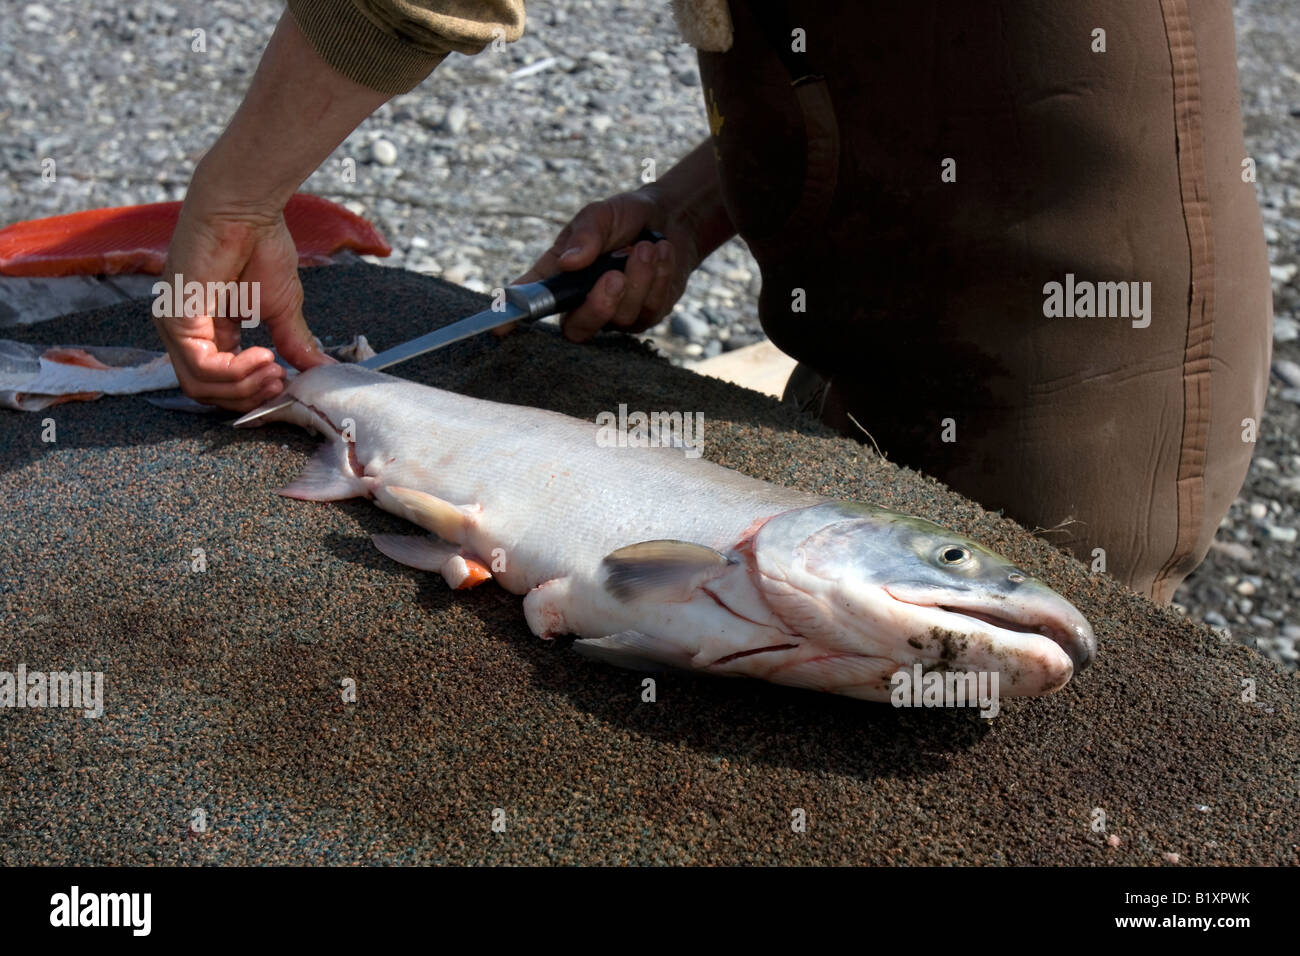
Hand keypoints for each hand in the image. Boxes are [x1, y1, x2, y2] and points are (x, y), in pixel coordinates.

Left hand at [150, 10, 392, 411]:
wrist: (246, 209)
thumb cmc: (260, 244)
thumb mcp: (284, 307)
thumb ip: (295, 344)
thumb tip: (323, 371)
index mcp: (208, 330)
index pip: (220, 383)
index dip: (253, 392)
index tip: (289, 382)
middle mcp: (185, 333)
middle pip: (207, 393)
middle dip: (250, 397)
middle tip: (284, 384)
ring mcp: (175, 327)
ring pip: (201, 388)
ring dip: (245, 388)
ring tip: (277, 371)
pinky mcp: (176, 319)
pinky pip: (203, 368)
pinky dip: (237, 371)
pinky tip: (266, 357)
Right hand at [512, 189, 701, 341]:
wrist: (670, 220)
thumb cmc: (623, 217)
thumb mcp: (600, 214)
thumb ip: (586, 234)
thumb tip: (570, 262)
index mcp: (559, 276)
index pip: (530, 301)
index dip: (513, 318)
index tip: (500, 329)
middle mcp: (582, 303)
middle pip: (576, 330)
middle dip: (598, 305)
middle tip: (614, 274)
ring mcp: (614, 315)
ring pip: (620, 317)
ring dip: (638, 279)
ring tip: (648, 246)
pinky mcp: (644, 317)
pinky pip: (650, 309)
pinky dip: (659, 278)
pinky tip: (662, 253)